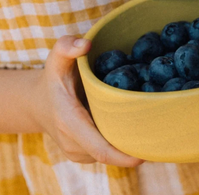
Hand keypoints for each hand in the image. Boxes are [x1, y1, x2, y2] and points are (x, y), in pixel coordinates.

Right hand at [33, 36, 144, 165]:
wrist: (37, 103)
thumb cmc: (53, 77)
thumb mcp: (56, 57)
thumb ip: (68, 46)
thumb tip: (86, 44)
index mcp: (69, 122)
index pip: (100, 148)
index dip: (124, 155)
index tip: (146, 154)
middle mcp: (73, 143)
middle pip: (110, 153)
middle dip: (134, 147)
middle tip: (160, 131)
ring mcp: (78, 153)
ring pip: (110, 153)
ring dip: (127, 142)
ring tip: (146, 123)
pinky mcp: (84, 155)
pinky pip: (106, 151)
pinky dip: (119, 141)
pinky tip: (130, 125)